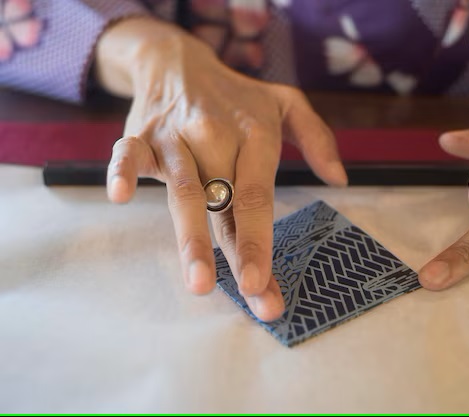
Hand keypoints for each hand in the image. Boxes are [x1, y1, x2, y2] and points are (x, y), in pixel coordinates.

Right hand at [96, 18, 346, 320]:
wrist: (179, 62)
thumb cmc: (238, 96)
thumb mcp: (286, 103)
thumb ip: (316, 137)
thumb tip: (339, 179)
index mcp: (255, 133)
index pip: (260, 195)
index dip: (261, 240)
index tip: (264, 283)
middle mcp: (217, 137)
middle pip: (227, 203)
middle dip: (238, 254)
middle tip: (251, 296)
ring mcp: (177, 136)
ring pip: (184, 190)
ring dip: (190, 237)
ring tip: (198, 282)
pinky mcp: (142, 135)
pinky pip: (129, 153)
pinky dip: (122, 171)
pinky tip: (121, 196)